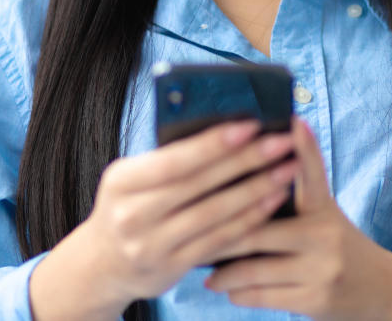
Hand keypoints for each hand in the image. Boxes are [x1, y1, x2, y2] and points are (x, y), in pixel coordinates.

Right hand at [29, 120, 298, 320]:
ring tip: (288, 168)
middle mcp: (133, 215)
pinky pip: (220, 240)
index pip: (174, 160)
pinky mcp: (173, 267)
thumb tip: (225, 125)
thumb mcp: (132, 178)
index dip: (214, 143)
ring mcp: (152, 246)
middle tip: (283, 141)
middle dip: (247, 160)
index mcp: (122, 181)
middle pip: (200, 185)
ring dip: (257, 189)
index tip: (252, 124)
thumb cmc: (129, 205)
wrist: (103, 264)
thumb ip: (168, 158)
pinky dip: (250, 218)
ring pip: (215, 214)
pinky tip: (273, 199)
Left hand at [204, 117, 391, 320]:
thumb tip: (254, 163)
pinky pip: (263, 295)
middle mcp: (325, 234)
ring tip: (205, 270)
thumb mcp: (325, 215)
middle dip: (221, 232)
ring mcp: (322, 269)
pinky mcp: (315, 300)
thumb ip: (295, 192)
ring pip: (255, 268)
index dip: (302, 146)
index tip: (290, 121)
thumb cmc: (338, 246)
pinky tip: (227, 289)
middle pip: (259, 228)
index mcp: (325, 208)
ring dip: (223, 271)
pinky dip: (239, 292)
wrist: (382, 291)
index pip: (310, 172)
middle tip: (191, 230)